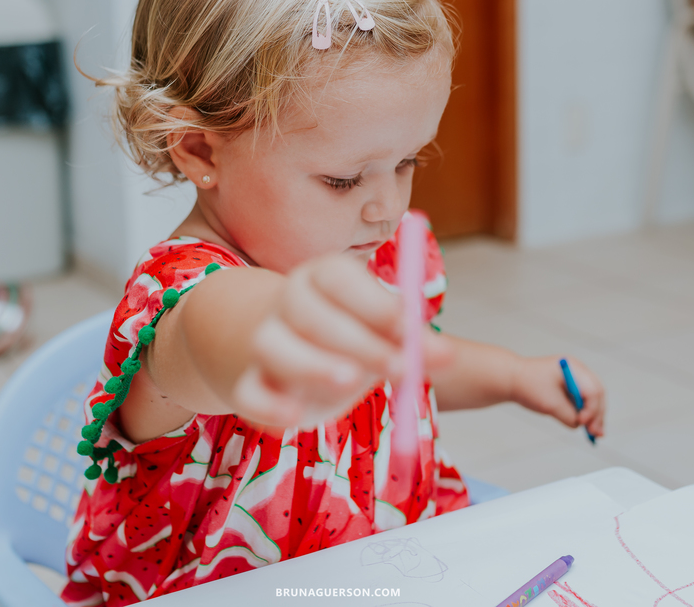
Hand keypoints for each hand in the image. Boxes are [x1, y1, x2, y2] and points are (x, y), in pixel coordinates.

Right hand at [232, 254, 453, 426]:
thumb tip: (445, 355)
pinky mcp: (250, 384)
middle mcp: (287, 301)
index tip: (412, 329)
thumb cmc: (351, 334)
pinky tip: (296, 418)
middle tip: (401, 368)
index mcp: (323, 276)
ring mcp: (264, 342)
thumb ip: (412, 340)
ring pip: (272, 346)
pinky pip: (248, 394)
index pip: (341, 278)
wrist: (292, 350)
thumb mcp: (384, 330)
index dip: (377, 303)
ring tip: (350, 383)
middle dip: (360, 342)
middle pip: (311, 313)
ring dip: (311, 365)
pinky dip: (269, 407)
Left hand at [509, 356, 605, 438]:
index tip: (582, 422)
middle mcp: (578, 371)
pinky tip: (589, 428)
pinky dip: (587, 414)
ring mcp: (576, 378)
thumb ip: (567, 415)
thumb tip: (579, 425)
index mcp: (573, 368)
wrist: (511, 379)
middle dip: (597, 414)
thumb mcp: (549, 404)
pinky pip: (584, 401)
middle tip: (596, 433)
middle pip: (597, 394)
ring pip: (593, 399)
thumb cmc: (528, 385)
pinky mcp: (571, 387)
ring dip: (595, 416)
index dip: (591, 409)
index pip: (592, 390)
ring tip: (595, 435)